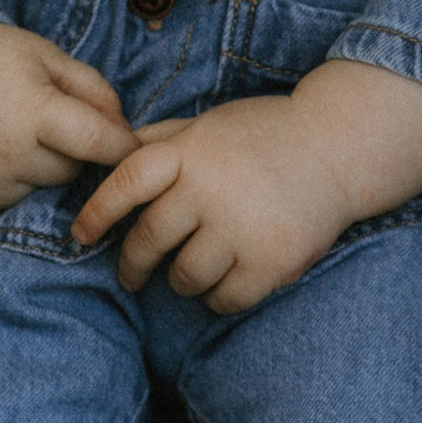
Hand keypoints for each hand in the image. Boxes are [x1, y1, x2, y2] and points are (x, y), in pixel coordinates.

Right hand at [0, 20, 133, 230]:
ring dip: (33, 180)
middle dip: (67, 157)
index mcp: (34, 112)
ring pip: (37, 199)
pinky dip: (1, 202)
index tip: (128, 150)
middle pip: (69, 176)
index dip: (122, 148)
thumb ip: (95, 92)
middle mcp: (6, 155)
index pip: (100, 145)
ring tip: (5, 144)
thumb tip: (128, 137)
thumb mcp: (46, 56)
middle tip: (39, 130)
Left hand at [70, 93, 352, 309]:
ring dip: (179, 280)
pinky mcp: (272, 263)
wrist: (340, 147)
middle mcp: (210, 189)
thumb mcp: (209, 123)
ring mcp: (242, 229)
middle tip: (131, 273)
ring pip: (183, 277)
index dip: (97, 212)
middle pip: (148, 240)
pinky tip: (223, 282)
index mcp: (190, 152)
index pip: (126, 183)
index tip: (81, 234)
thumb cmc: (266, 134)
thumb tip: (110, 150)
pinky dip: (217, 297)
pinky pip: (224, 299)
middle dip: (132, 263)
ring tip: (188, 271)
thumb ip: (162, 139)